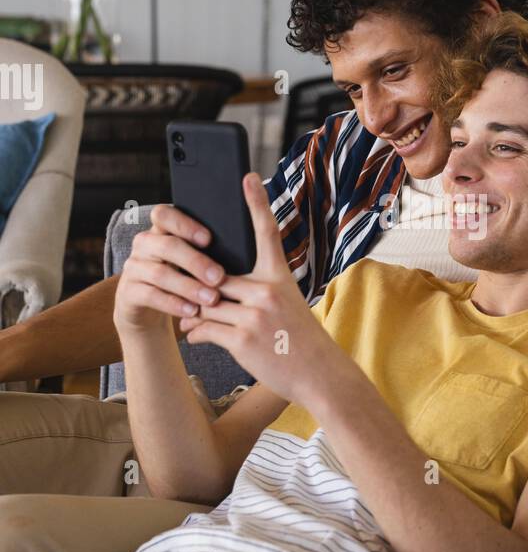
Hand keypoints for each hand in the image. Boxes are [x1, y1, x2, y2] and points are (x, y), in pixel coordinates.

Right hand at [114, 203, 225, 335]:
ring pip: (160, 273)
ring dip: (189, 287)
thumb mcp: (193, 263)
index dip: (185, 225)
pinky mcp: (128, 291)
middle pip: (167, 246)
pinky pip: (150, 295)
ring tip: (211, 299)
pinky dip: (173, 304)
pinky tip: (192, 311)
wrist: (150, 310)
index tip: (209, 239)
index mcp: (161, 230)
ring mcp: (134, 267)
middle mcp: (144, 244)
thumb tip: (242, 249)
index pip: (164, 214)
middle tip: (219, 277)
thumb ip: (208, 251)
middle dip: (196, 262)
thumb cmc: (183, 279)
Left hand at [177, 173, 327, 402]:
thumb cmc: (300, 339)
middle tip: (184, 289)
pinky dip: (194, 332)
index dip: (257, 202)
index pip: (266, 232)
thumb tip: (212, 291)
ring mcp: (254, 315)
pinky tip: (193, 335)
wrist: (319, 375)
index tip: (248, 177)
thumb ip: (255, 292)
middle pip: (217, 276)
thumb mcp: (286, 304)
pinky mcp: (242, 339)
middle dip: (200, 286)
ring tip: (189, 320)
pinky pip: (203, 327)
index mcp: (280, 277)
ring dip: (193, 313)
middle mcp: (267, 291)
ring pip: (206, 303)